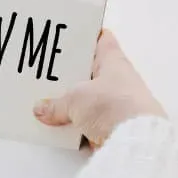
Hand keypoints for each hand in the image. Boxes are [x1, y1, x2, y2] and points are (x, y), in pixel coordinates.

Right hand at [33, 29, 164, 147]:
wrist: (136, 143)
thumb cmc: (114, 106)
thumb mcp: (75, 99)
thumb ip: (56, 104)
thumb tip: (42, 108)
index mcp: (113, 61)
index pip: (101, 39)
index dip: (86, 35)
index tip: (69, 34)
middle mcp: (118, 80)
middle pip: (91, 72)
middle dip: (71, 75)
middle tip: (49, 73)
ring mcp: (117, 105)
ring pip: (89, 99)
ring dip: (73, 104)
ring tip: (49, 104)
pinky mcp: (115, 127)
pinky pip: (91, 122)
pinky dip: (78, 125)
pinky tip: (62, 127)